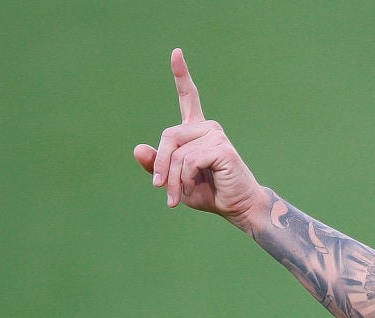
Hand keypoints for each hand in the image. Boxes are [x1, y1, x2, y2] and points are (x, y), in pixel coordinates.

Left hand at [134, 48, 264, 221]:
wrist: (237, 207)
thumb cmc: (208, 192)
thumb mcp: (174, 179)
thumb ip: (157, 164)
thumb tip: (138, 148)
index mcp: (197, 131)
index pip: (189, 97)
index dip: (181, 75)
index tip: (176, 53)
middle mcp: (207, 127)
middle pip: (168, 136)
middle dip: (160, 165)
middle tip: (159, 188)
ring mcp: (216, 135)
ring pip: (177, 153)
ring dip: (172, 178)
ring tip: (177, 195)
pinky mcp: (222, 148)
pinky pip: (189, 160)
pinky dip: (184, 178)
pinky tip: (191, 188)